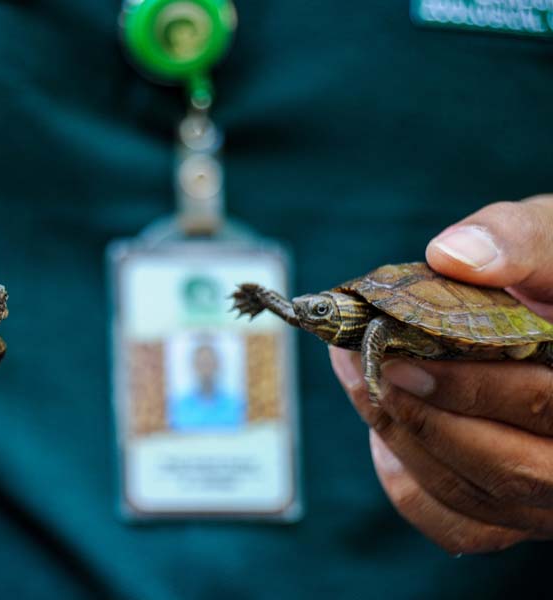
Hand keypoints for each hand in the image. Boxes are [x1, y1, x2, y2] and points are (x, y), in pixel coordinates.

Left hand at [330, 196, 552, 554]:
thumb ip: (522, 242)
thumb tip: (451, 256)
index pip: (545, 404)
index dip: (470, 387)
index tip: (398, 359)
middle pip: (506, 467)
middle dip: (422, 416)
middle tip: (362, 367)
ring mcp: (552, 496)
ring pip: (474, 495)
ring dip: (401, 437)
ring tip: (356, 379)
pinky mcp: (518, 511)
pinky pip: (460, 524)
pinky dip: (411, 486)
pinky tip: (383, 437)